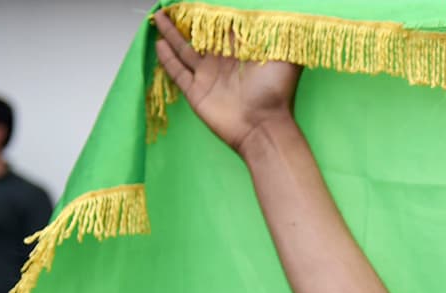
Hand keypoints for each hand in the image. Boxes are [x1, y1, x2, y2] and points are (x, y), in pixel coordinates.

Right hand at [153, 10, 302, 156]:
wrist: (263, 127)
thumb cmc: (277, 93)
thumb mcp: (286, 60)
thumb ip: (283, 38)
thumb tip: (281, 18)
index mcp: (241, 53)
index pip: (222, 28)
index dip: (210, 15)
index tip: (198, 3)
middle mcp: (223, 63)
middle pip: (199, 37)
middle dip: (186, 22)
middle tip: (173, 6)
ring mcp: (208, 77)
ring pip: (184, 50)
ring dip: (172, 34)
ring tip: (160, 17)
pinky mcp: (196, 92)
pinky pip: (177, 72)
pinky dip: (168, 59)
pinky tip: (159, 43)